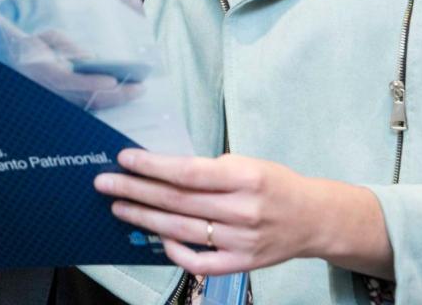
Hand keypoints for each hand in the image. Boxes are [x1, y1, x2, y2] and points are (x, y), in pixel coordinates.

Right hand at [20, 30, 145, 110]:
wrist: (13, 60)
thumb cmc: (34, 46)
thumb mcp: (47, 37)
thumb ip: (68, 46)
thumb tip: (91, 58)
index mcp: (44, 73)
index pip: (70, 82)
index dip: (92, 83)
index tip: (113, 79)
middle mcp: (51, 92)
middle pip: (87, 99)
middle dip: (116, 95)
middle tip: (139, 88)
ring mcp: (58, 102)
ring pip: (91, 107)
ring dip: (115, 101)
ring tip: (135, 91)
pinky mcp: (64, 107)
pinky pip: (88, 109)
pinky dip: (107, 104)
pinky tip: (123, 96)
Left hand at [93, 149, 326, 275]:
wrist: (315, 219)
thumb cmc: (275, 185)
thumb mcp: (248, 164)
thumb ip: (209, 170)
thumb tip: (161, 170)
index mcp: (246, 178)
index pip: (188, 172)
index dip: (152, 165)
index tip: (124, 158)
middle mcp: (244, 210)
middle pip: (178, 202)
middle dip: (136, 191)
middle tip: (106, 183)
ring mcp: (243, 241)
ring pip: (183, 230)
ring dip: (145, 218)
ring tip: (119, 207)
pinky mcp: (243, 263)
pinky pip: (201, 262)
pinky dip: (176, 251)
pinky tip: (157, 238)